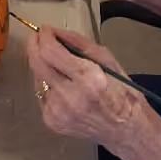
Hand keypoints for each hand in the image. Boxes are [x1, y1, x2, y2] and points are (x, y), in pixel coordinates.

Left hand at [27, 25, 148, 153]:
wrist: (126, 131)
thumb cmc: (121, 93)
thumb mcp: (107, 60)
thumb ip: (79, 43)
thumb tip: (55, 32)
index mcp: (89, 80)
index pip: (51, 52)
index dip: (44, 36)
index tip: (45, 28)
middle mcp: (71, 98)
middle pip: (37, 63)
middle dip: (35, 45)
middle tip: (39, 37)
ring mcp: (59, 112)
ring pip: (37, 77)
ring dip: (43, 66)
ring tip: (58, 65)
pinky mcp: (52, 122)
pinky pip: (40, 93)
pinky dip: (47, 84)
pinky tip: (62, 86)